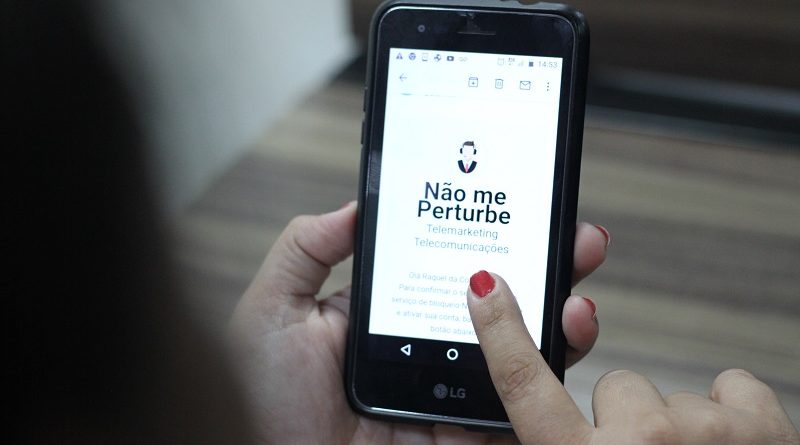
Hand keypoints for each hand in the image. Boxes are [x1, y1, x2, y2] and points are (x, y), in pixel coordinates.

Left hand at [229, 202, 608, 443]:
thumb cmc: (257, 400)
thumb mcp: (272, 312)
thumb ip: (305, 250)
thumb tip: (355, 205)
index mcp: (388, 312)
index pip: (450, 264)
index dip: (488, 235)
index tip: (522, 204)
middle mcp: (426, 347)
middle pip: (500, 302)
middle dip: (545, 264)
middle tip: (576, 237)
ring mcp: (449, 391)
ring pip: (521, 351)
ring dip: (560, 317)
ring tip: (575, 291)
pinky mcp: (464, 435)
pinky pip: (517, 408)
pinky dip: (547, 376)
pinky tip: (563, 339)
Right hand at [466, 271, 799, 444]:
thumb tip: (483, 435)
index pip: (522, 385)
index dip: (500, 331)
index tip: (487, 288)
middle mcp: (641, 444)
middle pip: (618, 389)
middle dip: (629, 423)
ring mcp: (705, 432)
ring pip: (674, 396)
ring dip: (682, 430)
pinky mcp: (763, 425)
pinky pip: (731, 385)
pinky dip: (733, 415)